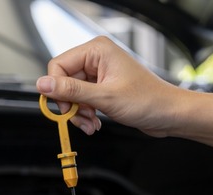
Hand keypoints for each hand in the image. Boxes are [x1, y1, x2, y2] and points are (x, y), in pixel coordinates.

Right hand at [36, 36, 184, 136]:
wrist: (170, 114)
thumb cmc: (148, 101)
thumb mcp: (104, 98)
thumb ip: (71, 91)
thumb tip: (43, 85)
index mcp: (97, 51)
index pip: (58, 65)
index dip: (57, 89)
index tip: (64, 108)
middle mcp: (97, 59)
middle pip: (64, 81)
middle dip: (71, 105)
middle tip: (81, 119)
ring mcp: (101, 74)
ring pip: (73, 94)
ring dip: (79, 113)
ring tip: (92, 124)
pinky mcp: (104, 88)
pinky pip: (84, 100)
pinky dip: (86, 115)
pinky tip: (96, 123)